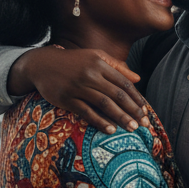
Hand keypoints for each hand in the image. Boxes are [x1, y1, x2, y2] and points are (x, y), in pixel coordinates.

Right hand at [17, 47, 148, 134]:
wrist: (42, 64)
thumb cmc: (74, 61)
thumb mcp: (96, 57)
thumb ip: (117, 67)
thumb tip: (138, 79)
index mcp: (100, 63)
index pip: (123, 82)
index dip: (136, 98)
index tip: (145, 110)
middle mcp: (90, 74)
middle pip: (116, 94)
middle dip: (132, 110)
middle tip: (144, 124)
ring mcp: (78, 87)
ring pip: (104, 104)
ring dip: (120, 117)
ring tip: (132, 128)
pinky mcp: (66, 98)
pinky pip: (86, 112)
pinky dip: (99, 121)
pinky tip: (110, 130)